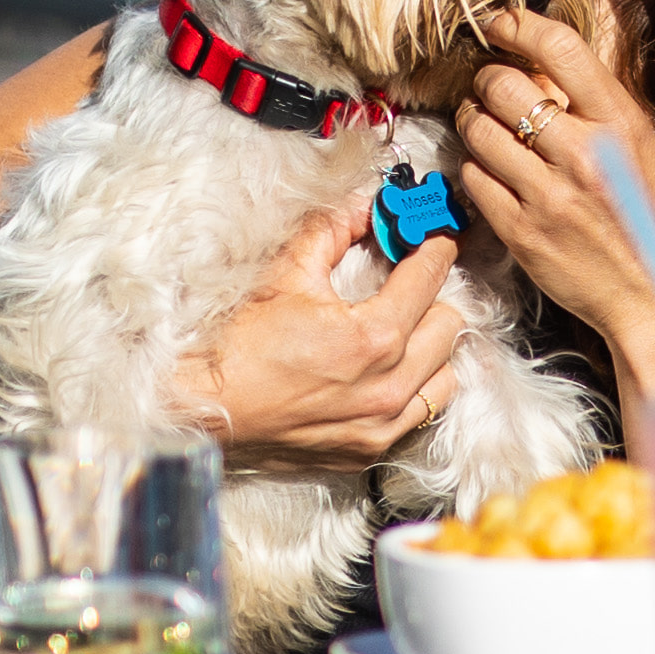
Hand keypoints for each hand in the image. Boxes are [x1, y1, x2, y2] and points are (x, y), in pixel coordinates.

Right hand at [171, 197, 466, 463]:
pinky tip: (388, 372)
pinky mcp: (369, 449)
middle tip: (405, 285)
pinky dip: (416, 387)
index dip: (434, 247)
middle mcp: (388, 386)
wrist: (205, 407)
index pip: (429, 277)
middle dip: (430, 298)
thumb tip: (362, 205)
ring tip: (399, 332)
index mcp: (372, 338)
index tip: (434, 238)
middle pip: (449, 324)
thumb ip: (331, 232)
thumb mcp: (286, 274)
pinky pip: (422, 411)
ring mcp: (382, 424)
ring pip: (445, 373)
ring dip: (429, 347)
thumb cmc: (238, 344)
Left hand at [450, 6, 654, 401]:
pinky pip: (472, 176)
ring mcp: (548, 194)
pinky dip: (475, 165)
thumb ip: (590, 104)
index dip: (518, 24)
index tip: (500, 24)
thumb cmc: (644, 215)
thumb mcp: (635, 147)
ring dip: (472, 118)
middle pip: (503, 85)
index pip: (560, 48)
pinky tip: (492, 168)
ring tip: (485, 124)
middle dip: (486, 79)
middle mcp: (584, 154)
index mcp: (620, 123)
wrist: (652, 292)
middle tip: (490, 87)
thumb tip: (531, 61)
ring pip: (478, 129)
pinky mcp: (520, 230)